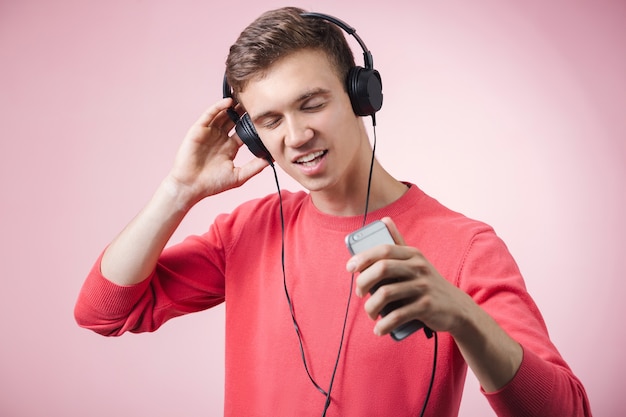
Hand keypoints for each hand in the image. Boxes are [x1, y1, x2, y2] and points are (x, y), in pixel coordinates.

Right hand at [166, 98, 268, 208]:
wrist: (190, 186)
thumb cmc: (212, 184)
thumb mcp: (239, 176)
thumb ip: (255, 167)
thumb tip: (271, 160)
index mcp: (230, 147)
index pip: (244, 131)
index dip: (252, 124)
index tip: (264, 116)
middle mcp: (220, 138)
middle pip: (234, 120)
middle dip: (244, 111)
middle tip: (256, 100)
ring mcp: (209, 133)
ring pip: (223, 114)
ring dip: (233, 106)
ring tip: (244, 96)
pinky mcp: (199, 130)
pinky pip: (209, 115)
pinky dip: (218, 107)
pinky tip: (228, 102)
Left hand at [348, 217, 475, 336]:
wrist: (456, 308)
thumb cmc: (428, 283)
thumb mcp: (416, 260)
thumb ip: (399, 242)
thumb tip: (384, 220)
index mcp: (413, 254)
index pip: (383, 249)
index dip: (363, 257)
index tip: (350, 268)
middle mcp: (418, 267)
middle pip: (382, 269)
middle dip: (363, 282)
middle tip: (359, 293)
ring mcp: (423, 287)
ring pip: (386, 294)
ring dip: (371, 308)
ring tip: (371, 314)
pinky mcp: (426, 307)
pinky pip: (398, 315)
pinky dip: (384, 325)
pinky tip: (379, 329)